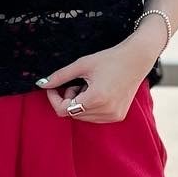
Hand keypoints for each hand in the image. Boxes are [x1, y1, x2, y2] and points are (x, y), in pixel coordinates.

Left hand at [35, 37, 153, 120]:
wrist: (137, 59)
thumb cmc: (109, 59)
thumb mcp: (82, 64)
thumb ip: (60, 76)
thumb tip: (41, 84)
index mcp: (96, 99)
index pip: (64, 110)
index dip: (54, 99)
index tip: (52, 87)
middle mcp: (106, 111)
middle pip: (72, 114)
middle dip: (69, 99)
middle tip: (77, 83)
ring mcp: (113, 116)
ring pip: (82, 117)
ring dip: (79, 104)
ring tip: (89, 86)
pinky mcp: (118, 116)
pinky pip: (94, 117)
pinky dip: (90, 107)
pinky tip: (99, 92)